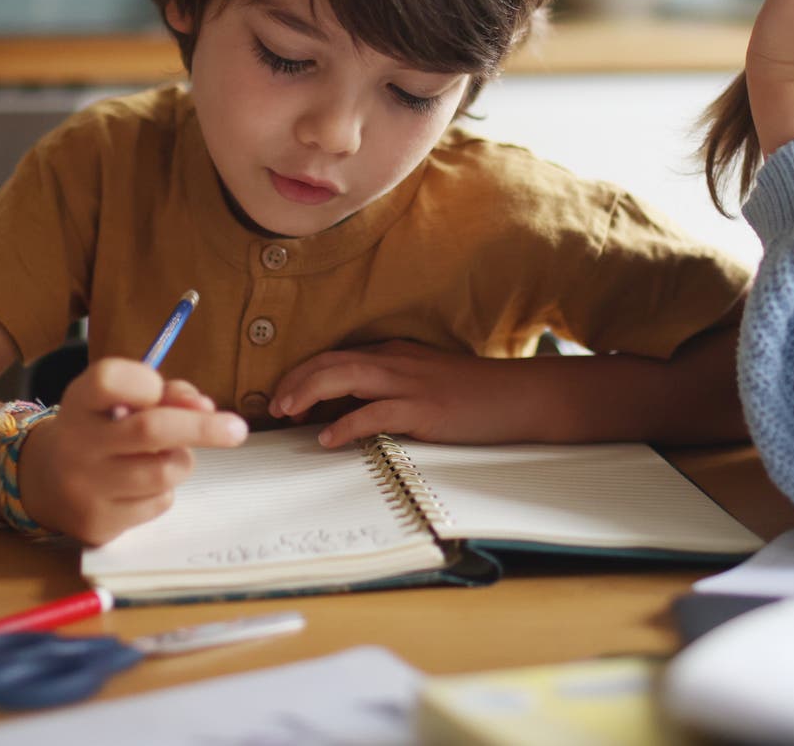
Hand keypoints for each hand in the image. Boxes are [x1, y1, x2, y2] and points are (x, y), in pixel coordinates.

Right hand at [15, 358, 247, 545]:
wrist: (42, 483)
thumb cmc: (97, 430)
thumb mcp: (117, 400)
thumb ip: (163, 394)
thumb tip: (207, 408)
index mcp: (79, 402)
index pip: (109, 380)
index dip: (145, 382)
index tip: (161, 388)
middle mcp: (76, 444)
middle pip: (151, 430)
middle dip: (203, 427)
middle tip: (238, 429)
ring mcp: (85, 488)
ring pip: (164, 471)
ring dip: (181, 461)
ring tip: (164, 457)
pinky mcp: (99, 523)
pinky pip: (158, 503)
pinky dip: (163, 491)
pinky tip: (139, 486)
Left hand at [269, 340, 540, 448]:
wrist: (521, 396)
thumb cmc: (475, 395)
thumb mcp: (426, 381)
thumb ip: (390, 389)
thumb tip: (348, 412)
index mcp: (395, 353)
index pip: (336, 355)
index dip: (303, 373)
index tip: (283, 395)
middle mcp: (397, 361)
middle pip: (332, 361)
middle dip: (296, 380)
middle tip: (273, 405)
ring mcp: (410, 384)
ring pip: (346, 377)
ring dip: (310, 393)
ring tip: (287, 413)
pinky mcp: (424, 409)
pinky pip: (375, 413)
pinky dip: (346, 425)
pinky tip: (328, 439)